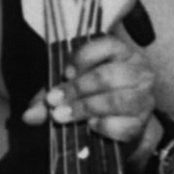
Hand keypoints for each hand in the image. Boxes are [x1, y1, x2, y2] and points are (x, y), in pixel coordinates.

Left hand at [26, 29, 157, 146]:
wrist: (119, 127)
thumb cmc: (92, 99)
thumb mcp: (69, 92)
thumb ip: (48, 98)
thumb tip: (29, 115)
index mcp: (121, 54)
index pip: (107, 45)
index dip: (83, 58)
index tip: (65, 73)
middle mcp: (138, 72)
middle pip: (108, 76)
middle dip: (77, 89)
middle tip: (54, 101)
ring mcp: (144, 98)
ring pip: (116, 100)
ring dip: (85, 108)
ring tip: (62, 116)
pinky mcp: (142, 123)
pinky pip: (124, 125)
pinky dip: (104, 126)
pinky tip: (91, 127)